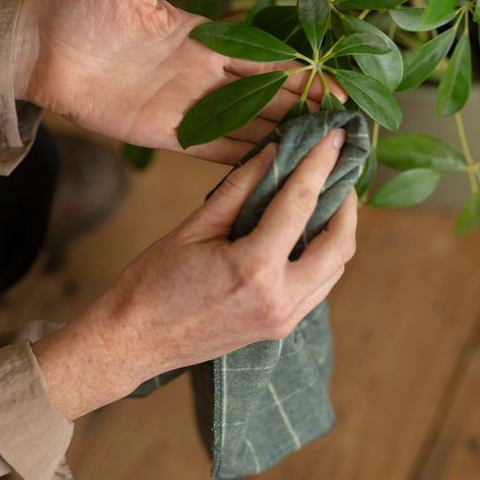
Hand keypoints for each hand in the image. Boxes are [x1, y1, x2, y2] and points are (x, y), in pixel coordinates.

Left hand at [13, 0, 344, 163]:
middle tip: (344, 125)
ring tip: (321, 151)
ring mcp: (190, 109)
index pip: (266, 58)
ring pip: (248, 125)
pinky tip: (273, 169)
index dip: (302, 72)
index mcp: (206, 40)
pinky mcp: (167, 135)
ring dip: (282, 137)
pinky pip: (213, 150)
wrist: (44, 49)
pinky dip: (243, 159)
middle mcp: (207, 78)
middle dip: (305, 109)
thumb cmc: (87, 7)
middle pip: (268, 96)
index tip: (337, 84)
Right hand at [33, 129, 356, 419]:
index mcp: (255, 268)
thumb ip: (239, 188)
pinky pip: (319, 287)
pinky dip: (323, 256)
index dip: (319, 164)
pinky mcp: (280, 328)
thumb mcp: (193, 227)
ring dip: (339, 230)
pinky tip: (308, 233)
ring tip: (329, 196)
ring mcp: (283, 319)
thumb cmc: (152, 283)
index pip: (300, 204)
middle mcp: (280, 298)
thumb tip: (274, 152)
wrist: (133, 343)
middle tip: (340, 169)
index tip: (334, 136)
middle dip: (346, 202)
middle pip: (339, 243)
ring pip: (336, 269)